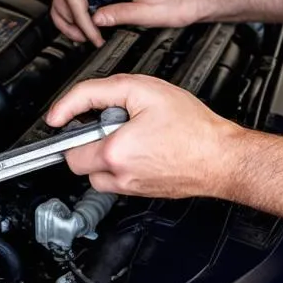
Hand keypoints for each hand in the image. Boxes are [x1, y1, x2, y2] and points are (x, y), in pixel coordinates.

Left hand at [46, 74, 241, 198]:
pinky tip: (146, 146)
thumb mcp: (143, 88)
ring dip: (106, 154)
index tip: (62, 120)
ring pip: (99, 174)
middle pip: (80, 164)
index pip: (68, 149)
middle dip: (89, 141)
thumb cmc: (193, 126)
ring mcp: (131, 189)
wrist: (221, 156)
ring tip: (133, 134)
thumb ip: (98, 92)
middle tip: (113, 122)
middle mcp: (118, 177)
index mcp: (113, 153)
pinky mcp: (143, 193)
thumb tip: (65, 110)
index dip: (68, 126)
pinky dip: (123, 163)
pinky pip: (119, 179)